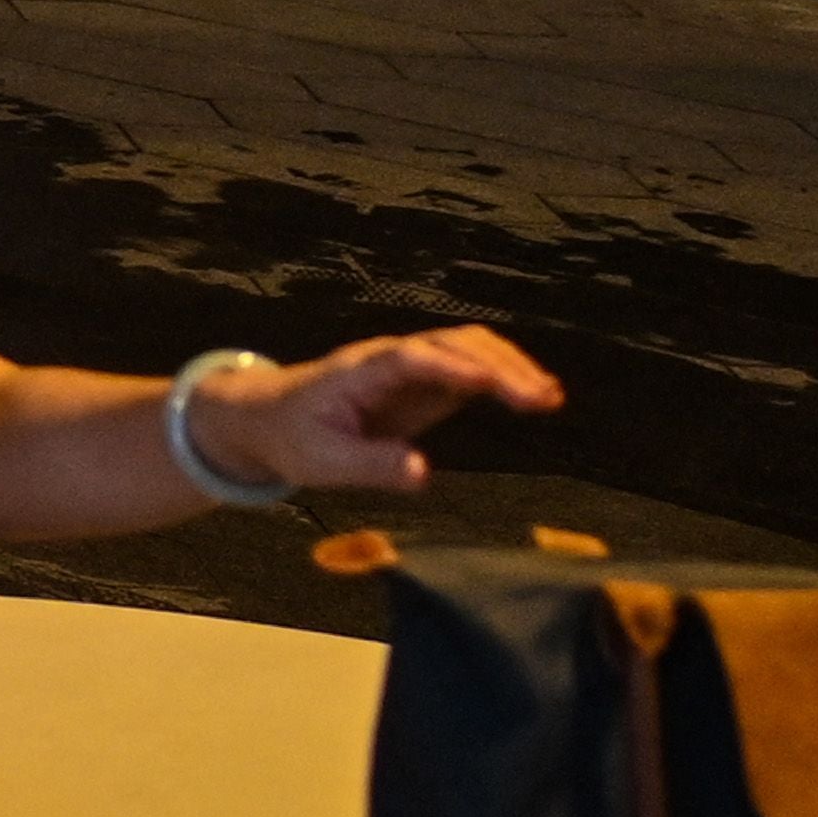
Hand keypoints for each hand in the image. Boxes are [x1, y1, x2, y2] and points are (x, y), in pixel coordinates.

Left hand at [187, 328, 561, 495]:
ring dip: (508, 365)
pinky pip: (469, 367)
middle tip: (541, 399)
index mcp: (361, 372)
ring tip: (549, 398)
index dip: (452, 366)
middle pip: (451, 343)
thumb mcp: (322, 462)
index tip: (492, 384)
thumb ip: (371, 466)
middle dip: (498, 365)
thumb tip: (422, 473)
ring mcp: (410, 366)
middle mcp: (391, 359)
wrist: (269, 417)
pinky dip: (503, 376)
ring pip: (466, 347)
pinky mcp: (423, 382)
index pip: (412, 358)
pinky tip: (535, 398)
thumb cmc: (293, 437)